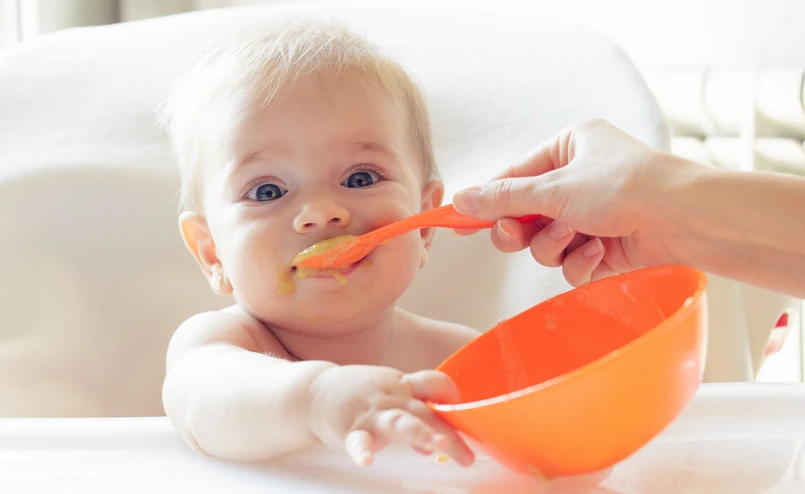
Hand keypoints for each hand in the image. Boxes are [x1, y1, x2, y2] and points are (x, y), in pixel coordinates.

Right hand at [308, 365, 473, 466]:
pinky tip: (367, 461)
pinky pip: (357, 440)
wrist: (314, 391)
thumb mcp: (391, 398)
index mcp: (403, 385)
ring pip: (398, 420)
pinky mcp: (349, 428)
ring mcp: (371, 411)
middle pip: (426, 410)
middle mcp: (391, 395)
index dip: (453, 396)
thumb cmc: (360, 395)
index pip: (436, 384)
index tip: (469, 418)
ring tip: (432, 445)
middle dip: (448, 433)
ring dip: (417, 431)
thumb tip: (439, 443)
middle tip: (467, 456)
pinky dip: (362, 451)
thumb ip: (417, 416)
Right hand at [453, 118, 682, 285]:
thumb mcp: (555, 187)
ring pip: (545, 242)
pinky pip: (572, 261)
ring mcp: (592, 214)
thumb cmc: (628, 186)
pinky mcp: (605, 245)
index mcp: (569, 148)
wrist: (685, 218)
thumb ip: (504, 198)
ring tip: (574, 235)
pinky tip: (599, 251)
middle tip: (514, 235)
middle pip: (525, 214)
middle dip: (522, 229)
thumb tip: (462, 199)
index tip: (458, 221)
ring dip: (554, 244)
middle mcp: (579, 179)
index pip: (513, 177)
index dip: (484, 201)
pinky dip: (580, 260)